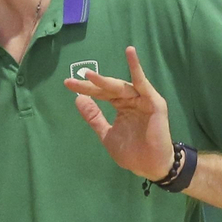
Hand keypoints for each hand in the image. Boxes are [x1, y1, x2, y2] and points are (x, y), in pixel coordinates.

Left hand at [65, 47, 174, 180]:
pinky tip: (130, 54)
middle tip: (73, 81)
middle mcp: (132, 99)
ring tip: (90, 75)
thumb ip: (94, 117)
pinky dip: (137, 68)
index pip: (102, 94)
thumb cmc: (132, 153)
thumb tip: (78, 100)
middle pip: (109, 88)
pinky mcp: (153, 102)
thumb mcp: (107, 134)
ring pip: (121, 86)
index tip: (67, 84)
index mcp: (122, 105)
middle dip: (91, 85)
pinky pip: (143, 83)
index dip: (86, 89)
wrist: (150, 167)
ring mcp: (143, 99)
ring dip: (106, 81)